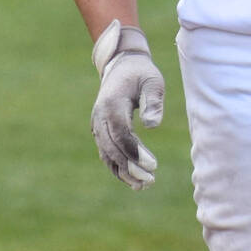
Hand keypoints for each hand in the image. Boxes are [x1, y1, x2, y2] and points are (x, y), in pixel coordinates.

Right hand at [90, 20, 163, 189]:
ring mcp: (97, 124)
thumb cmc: (142, 73)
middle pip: (112, 147)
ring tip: (143, 185)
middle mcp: (100, 116)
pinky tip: (133, 181)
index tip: (152, 165)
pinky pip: (106, 153)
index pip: (120, 132)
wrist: (122, 65)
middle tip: (151, 180)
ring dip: (123, 171)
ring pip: (107, 153)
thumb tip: (152, 126)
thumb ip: (153, 101)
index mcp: (111, 103)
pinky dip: (118, 168)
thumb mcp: (153, 81)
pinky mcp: (100, 131)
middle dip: (130, 166)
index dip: (134, 151)